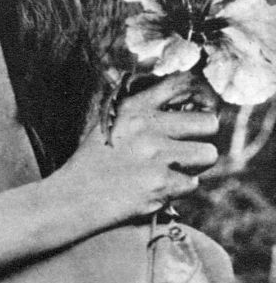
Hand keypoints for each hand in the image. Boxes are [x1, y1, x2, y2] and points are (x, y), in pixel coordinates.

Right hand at [55, 72, 219, 225]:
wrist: (72, 198)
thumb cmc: (92, 162)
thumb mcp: (110, 123)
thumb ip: (143, 111)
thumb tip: (185, 107)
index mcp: (135, 107)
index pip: (182, 84)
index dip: (200, 97)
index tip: (198, 111)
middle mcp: (148, 126)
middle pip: (209, 122)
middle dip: (203, 137)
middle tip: (187, 148)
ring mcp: (157, 155)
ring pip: (208, 154)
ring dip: (195, 165)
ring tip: (172, 170)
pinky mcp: (161, 184)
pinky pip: (193, 184)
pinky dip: (178, 189)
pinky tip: (156, 188)